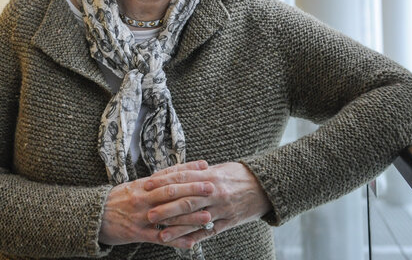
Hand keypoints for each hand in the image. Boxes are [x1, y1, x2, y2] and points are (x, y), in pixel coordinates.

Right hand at [98, 160, 211, 247]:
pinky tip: (191, 242)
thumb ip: (154, 182)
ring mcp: (141, 216)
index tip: (205, 166)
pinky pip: (160, 238)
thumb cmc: (116, 200)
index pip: (168, 174)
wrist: (94, 215)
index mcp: (143, 185)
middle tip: (212, 188)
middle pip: (171, 192)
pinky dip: (176, 240)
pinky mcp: (138, 233)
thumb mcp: (133, 186)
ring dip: (189, 217)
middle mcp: (143, 198)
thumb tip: (175, 174)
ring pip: (168, 216)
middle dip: (192, 190)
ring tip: (208, 216)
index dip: (187, 170)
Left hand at [143, 161, 271, 247]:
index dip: (162, 182)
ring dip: (177, 228)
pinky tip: (182, 244)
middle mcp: (215, 191)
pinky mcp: (229, 222)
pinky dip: (195, 238)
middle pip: (186, 200)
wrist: (265, 185)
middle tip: (149, 214)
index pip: (181, 178)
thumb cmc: (237, 174)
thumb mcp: (217, 168)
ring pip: (196, 219)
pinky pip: (210, 232)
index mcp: (209, 175)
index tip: (146, 186)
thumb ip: (196, 172)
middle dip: (166, 208)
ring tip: (161, 234)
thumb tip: (172, 172)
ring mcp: (222, 208)